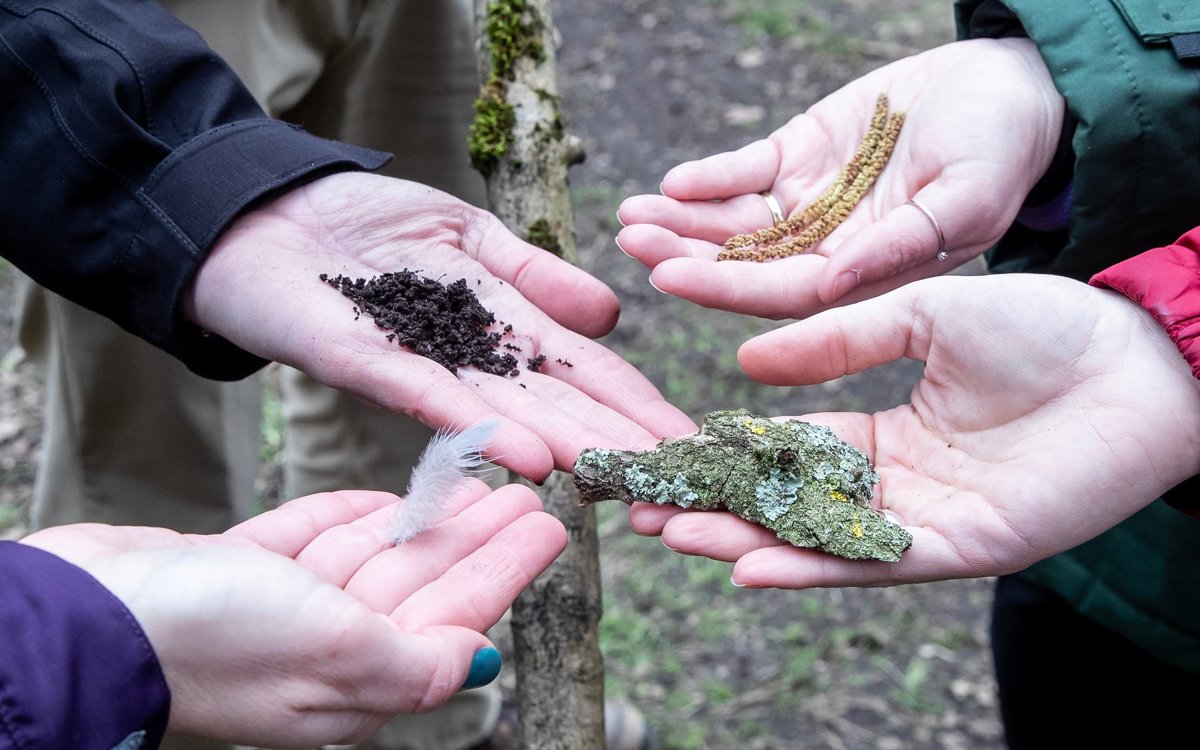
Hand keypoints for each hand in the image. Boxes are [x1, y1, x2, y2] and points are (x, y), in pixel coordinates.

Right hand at [21, 482, 565, 746]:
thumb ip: (412, 660)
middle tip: (524, 491)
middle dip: (475, 538)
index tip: (548, 527)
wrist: (79, 622)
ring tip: (474, 480)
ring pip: (372, 556)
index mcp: (355, 677)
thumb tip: (481, 664)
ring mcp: (278, 609)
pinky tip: (381, 499)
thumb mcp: (332, 652)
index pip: (453, 615)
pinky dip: (347, 517)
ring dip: (423, 520)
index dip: (504, 569)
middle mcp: (323, 647)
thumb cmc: (207, 639)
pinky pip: (311, 540)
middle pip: (421, 581)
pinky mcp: (238, 571)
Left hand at [185, 172, 696, 479]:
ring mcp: (419, 363)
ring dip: (560, 446)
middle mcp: (467, 357)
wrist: (265, 213)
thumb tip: (614, 314)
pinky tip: (527, 458)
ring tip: (615, 478)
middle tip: (670, 480)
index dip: (633, 401)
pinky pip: (427, 396)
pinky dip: (478, 426)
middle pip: (552, 399)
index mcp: (500, 323)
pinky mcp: (363, 360)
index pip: (582, 367)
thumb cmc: (365, 225)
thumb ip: (535, 272)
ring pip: (503, 411)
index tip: (685, 438)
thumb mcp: (468, 233)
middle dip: (613, 437)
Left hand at [616, 38, 1062, 317]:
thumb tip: (835, 284)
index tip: (670, 278)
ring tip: (630, 215)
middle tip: (633, 242)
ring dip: (681, 219)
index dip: (726, 287)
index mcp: (864, 273)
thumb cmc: (1003, 150)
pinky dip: (710, 176)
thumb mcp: (966, 199)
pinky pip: (744, 170)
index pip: (783, 292)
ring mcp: (810, 201)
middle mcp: (827, 245)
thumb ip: (901, 245)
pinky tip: (674, 181)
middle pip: (743, 261)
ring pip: (732, 220)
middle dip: (685, 253)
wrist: (1010, 88)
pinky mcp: (800, 155)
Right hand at [628, 274, 1199, 586]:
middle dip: (716, 508)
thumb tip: (744, 363)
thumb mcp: (920, 314)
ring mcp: (927, 520)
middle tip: (644, 512)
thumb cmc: (1039, 323)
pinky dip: (812, 568)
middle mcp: (897, 485)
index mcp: (885, 432)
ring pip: (819, 541)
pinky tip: (751, 564)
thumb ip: (836, 342)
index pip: (786, 450)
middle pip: (788, 504)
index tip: (665, 455)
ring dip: (745, 542)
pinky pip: (875, 565)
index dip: (725, 455)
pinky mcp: (965, 547)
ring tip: (677, 537)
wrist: (1134, 353)